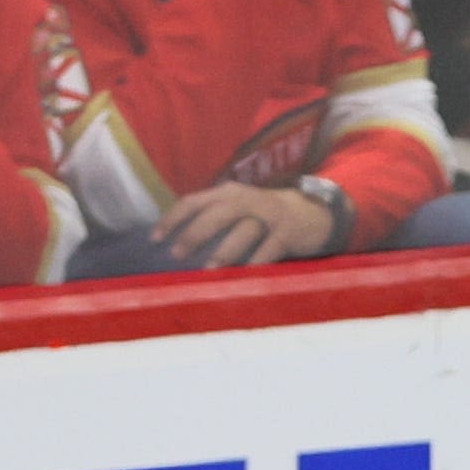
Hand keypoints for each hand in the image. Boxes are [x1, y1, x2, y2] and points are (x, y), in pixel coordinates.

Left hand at [161, 182, 343, 268]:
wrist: (313, 213)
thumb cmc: (266, 217)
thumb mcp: (238, 208)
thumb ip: (214, 218)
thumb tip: (179, 243)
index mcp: (228, 193)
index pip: (193, 201)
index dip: (173, 219)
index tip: (155, 239)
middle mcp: (246, 199)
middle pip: (216, 214)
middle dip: (195, 233)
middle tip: (177, 254)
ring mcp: (270, 214)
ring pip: (244, 230)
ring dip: (225, 251)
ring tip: (209, 271)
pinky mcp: (288, 232)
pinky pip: (271, 248)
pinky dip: (258, 262)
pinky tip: (246, 276)